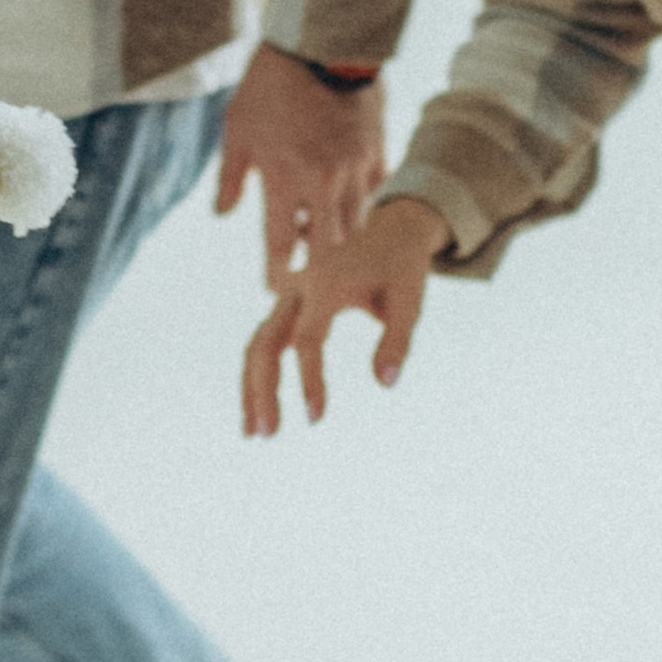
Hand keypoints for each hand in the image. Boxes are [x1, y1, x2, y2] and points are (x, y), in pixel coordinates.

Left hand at [215, 45, 387, 284]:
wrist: (316, 44)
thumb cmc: (266, 88)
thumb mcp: (237, 131)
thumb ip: (230, 178)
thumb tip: (222, 214)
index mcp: (284, 179)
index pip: (282, 246)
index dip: (277, 272)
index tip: (274, 284)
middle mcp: (322, 181)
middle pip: (326, 247)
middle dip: (313, 263)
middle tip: (303, 269)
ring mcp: (354, 167)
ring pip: (354, 223)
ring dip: (338, 233)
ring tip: (323, 231)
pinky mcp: (376, 151)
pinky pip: (373, 191)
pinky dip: (360, 202)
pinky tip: (347, 198)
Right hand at [242, 194, 447, 433]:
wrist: (389, 225)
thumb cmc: (402, 266)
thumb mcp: (410, 298)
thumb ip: (398, 340)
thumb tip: (385, 384)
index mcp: (327, 283)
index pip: (308, 340)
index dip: (310, 380)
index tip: (317, 418)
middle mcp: (297, 287)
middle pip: (265, 343)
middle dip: (263, 390)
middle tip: (267, 435)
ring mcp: (287, 293)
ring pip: (257, 344)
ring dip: (251, 388)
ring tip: (253, 433)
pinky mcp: (287, 302)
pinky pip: (264, 339)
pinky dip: (258, 374)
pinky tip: (259, 407)